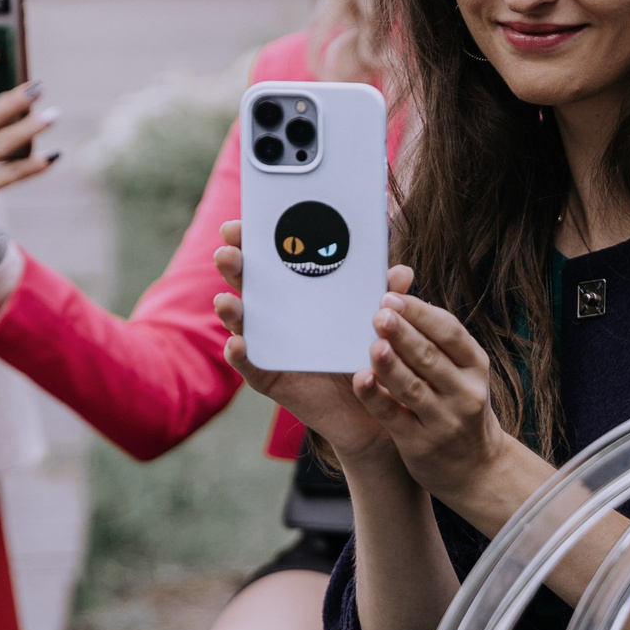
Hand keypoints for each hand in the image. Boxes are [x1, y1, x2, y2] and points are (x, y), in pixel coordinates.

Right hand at [211, 222, 399, 468]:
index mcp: (301, 291)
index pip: (273, 259)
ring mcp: (273, 346)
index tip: (243, 221)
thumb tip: (402, 273)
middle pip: (249, 285)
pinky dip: (242, 357)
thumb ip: (387, 297)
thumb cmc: (370, 353)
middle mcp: (279, 315)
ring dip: (232, 310)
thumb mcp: (379, 320)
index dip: (255, 239)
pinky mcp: (274, 379)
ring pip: (244, 324)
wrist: (375, 408)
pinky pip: (253, 368)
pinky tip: (237, 344)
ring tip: (226, 300)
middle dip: (235, 265)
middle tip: (228, 252)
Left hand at [350, 290, 516, 505]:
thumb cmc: (459, 407)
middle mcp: (465, 392)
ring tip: (374, 344)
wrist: (478, 469)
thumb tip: (400, 288)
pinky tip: (361, 381)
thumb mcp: (461, 372)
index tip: (391, 296)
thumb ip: (435, 338)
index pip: (449, 332)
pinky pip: (394, 416)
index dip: (421, 313)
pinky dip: (377, 398)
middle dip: (403, 333)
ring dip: (392, 365)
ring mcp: (444, 420)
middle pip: (430, 357)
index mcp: (475, 366)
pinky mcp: (421, 444)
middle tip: (379, 312)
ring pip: (413, 387)